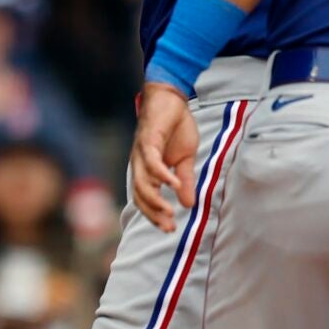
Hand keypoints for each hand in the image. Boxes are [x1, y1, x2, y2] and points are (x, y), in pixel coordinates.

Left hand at [128, 83, 197, 230]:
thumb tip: (189, 204)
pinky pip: (152, 162)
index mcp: (147, 170)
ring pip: (143, 183)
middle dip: (154, 214)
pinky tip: (174, 186)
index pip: (145, 199)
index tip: (169, 229)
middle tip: (169, 227)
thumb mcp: (185, 159)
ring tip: (171, 212)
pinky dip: (162, 176)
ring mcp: (141, 153)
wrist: (171, 99)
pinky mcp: (148, 140)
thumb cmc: (175, 127)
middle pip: (140, 196)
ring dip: (156, 200)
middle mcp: (140, 165)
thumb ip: (185, 181)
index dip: (155, 215)